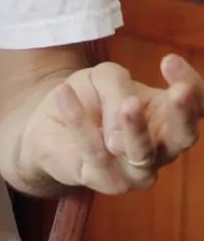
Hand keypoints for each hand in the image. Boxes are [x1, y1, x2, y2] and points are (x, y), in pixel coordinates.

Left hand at [18, 56, 202, 194]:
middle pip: (183, 136)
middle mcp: (161, 147)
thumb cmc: (90, 98)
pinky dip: (78, 120)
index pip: (196, 105)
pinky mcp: (105, 180)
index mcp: (168, 117)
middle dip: (182, 115)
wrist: (50, 124)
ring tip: (128, 103)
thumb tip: (125, 120)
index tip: (169, 60)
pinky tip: (63, 93)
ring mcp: (137, 170)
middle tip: (177, 93)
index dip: (191, 86)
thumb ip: (118, 90)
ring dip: (136, 127)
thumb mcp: (104, 78)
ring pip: (143, 153)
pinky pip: (95, 151)